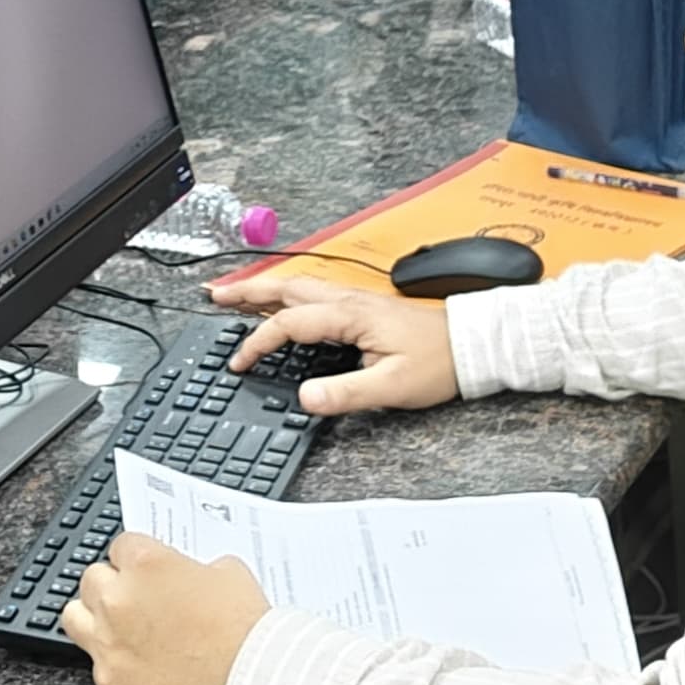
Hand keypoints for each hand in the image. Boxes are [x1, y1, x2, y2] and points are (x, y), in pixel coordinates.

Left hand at [57, 531, 269, 684]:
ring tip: (120, 627)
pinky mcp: (110, 680)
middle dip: (115, 586)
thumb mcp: (225, 570)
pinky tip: (140, 664)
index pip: (121, 546)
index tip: (147, 572)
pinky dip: (115, 662)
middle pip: (93, 578)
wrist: (253, 678)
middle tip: (138, 601)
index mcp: (145, 563)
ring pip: (75, 616)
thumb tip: (179, 571)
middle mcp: (118, 598)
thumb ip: (190, 564)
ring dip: (94, 617)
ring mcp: (109, 641)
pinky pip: (96, 663)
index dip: (137, 559)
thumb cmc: (244, 624)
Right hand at [215, 273, 461, 413]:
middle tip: (213, 295)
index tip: (239, 363)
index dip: (258, 342)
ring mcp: (355, 300)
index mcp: (350, 315)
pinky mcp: (363, 306)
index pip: (289, 323)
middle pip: (286, 288)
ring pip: (299, 286)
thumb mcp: (392, 386)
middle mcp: (348, 300)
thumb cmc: (438, 363)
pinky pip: (313, 292)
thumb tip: (305, 398)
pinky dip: (287, 293)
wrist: (472, 345)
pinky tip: (282, 302)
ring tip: (236, 293)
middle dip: (246, 292)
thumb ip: (346, 393)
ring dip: (264, 288)